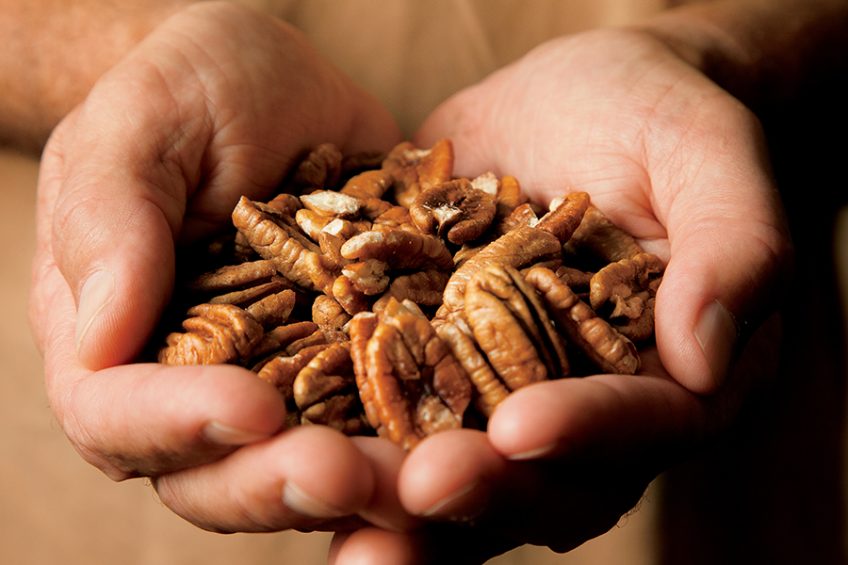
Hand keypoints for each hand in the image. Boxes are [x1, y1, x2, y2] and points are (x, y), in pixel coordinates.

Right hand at [29, 1, 404, 532]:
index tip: (252, 408)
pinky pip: (387, 418)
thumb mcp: (142, 124)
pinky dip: (424, 435)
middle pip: (217, 473)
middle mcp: (196, 384)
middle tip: (344, 474)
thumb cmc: (193, 89)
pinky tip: (471, 435)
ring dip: (363, 486)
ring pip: (309, 467)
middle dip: (277, 483)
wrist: (283, 87)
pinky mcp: (358, 367)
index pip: (117, 416)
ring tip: (421, 476)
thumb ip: (111, 221)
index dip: (177, 426)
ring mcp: (285, 383)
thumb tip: (100, 341)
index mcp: (117, 339)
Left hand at [329, 26, 791, 561]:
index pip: (639, 425)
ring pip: (454, 467)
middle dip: (479, 489)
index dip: (587, 434)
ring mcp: (495, 391)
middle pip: (538, 477)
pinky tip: (284, 444)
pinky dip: (341, 433)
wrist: (570, 100)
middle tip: (416, 489)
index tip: (524, 428)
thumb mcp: (708, 159)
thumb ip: (734, 249)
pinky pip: (384, 407)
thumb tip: (705, 357)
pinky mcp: (425, 359)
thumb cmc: (655, 120)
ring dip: (396, 498)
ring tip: (336, 502)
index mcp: (666, 378)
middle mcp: (580, 408)